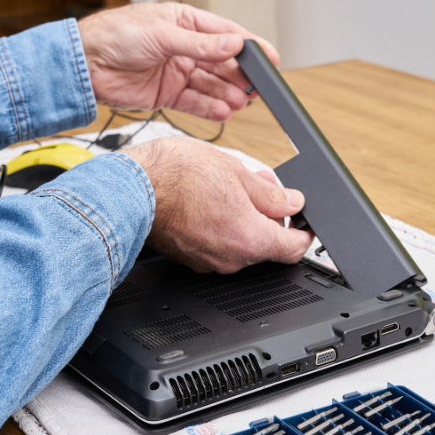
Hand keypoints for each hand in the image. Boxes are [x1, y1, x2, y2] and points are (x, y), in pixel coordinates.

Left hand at [78, 3, 278, 120]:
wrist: (84, 65)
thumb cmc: (114, 36)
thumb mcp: (162, 35)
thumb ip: (200, 45)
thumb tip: (233, 44)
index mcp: (185, 24)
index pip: (225, 35)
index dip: (249, 48)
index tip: (270, 60)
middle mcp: (184, 48)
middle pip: (222, 64)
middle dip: (240, 77)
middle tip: (255, 89)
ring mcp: (177, 72)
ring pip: (211, 85)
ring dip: (227, 95)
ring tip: (240, 103)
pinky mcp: (167, 94)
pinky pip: (195, 102)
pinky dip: (209, 108)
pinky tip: (223, 112)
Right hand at [126, 137, 312, 273]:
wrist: (129, 190)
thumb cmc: (176, 177)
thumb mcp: (236, 172)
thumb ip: (271, 193)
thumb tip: (292, 201)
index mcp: (250, 239)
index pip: (294, 248)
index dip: (305, 233)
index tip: (306, 222)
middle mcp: (231, 259)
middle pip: (266, 245)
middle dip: (269, 218)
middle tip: (261, 187)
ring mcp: (208, 262)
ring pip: (240, 244)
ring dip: (244, 221)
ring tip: (229, 188)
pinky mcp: (189, 259)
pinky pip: (217, 247)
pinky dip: (222, 229)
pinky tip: (209, 203)